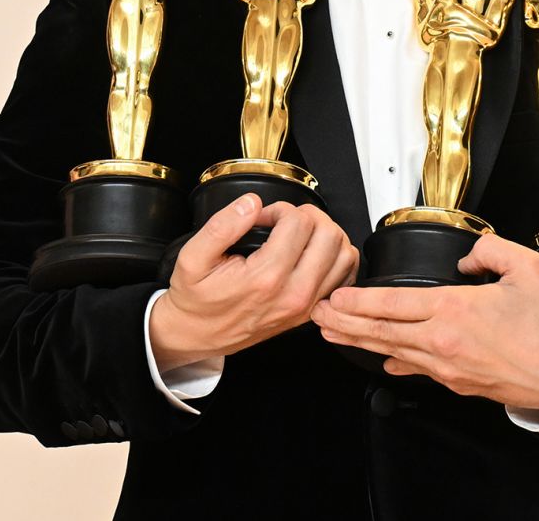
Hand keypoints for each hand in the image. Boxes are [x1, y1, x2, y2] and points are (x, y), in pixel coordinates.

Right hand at [149, 194, 357, 371]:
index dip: (280, 209)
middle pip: (329, 234)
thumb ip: (222, 226)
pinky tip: (314, 252)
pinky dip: (337, 257)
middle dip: (307, 216)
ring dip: (325, 233)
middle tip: (284, 221)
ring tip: (300, 234)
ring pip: (344, 253)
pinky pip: (345, 276)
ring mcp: (306, 305)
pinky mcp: (311, 311)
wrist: (198, 335)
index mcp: (266, 278)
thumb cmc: (197, 299)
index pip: (299, 222)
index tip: (263, 218)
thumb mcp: (193, 257)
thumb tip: (251, 203)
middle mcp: (293, 294)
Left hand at [311, 232, 538, 410]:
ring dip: (359, 341)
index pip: (393, 304)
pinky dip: (394, 360)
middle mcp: (442, 341)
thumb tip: (468, 256)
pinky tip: (380, 359)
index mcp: (454, 310)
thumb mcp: (526, 268)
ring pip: (392, 351)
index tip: (335, 296)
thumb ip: (490, 250)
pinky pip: (416, 368)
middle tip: (316, 315)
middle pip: (381, 331)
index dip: (359, 301)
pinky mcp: (456, 382)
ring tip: (332, 333)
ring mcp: (447, 366)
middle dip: (343, 323)